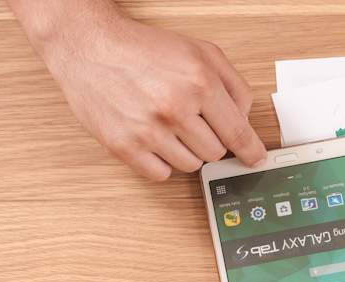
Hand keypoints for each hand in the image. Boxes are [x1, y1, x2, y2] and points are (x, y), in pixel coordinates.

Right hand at [8, 0, 265, 179]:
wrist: (88, 45)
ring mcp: (148, 130)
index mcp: (199, 84)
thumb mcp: (202, 52)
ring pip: (191, 166)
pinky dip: (162, 162)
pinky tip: (155, 139)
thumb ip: (234, 85)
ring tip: (169, 125)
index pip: (237, 133)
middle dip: (209, 139)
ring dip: (186, 151)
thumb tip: (245, 119)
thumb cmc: (145, 48)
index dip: (250, 151)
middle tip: (191, 120)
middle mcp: (175, 108)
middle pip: (215, 152)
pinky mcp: (123, 146)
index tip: (255, 160)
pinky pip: (161, 174)